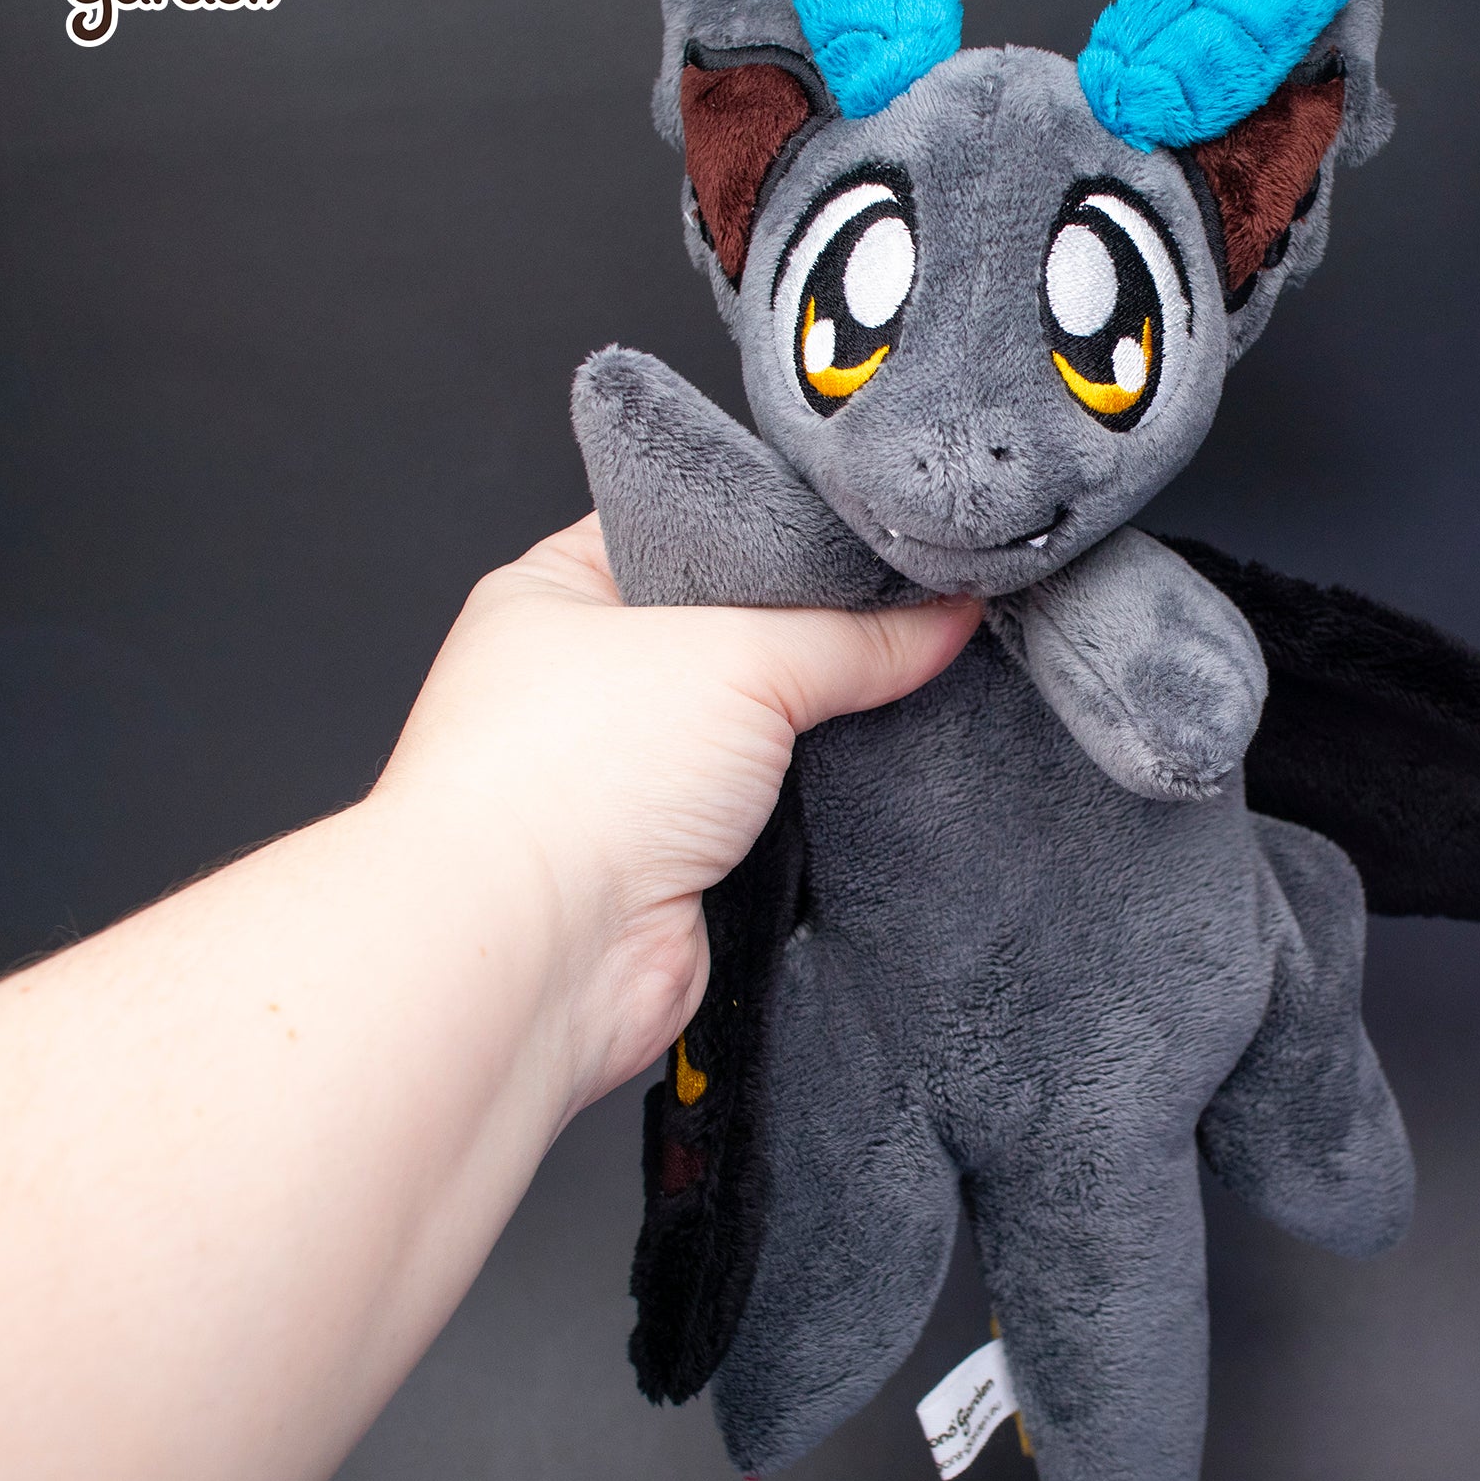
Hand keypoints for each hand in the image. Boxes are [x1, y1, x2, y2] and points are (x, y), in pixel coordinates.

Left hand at [373, 513, 978, 1114]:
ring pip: (760, 731)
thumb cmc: (562, 782)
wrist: (539, 954)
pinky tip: (871, 781)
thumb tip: (940, 618)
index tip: (866, 530)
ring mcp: (629, 776)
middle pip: (735, 632)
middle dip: (814, 633)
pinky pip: (772, 814)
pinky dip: (817, 806)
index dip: (777, 526)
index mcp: (557, 591)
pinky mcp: (674, 861)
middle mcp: (585, 681)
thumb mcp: (736, 654)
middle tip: (904, 609)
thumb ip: (851, 634)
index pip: (685, 528)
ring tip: (898, 689)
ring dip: (818, 730)